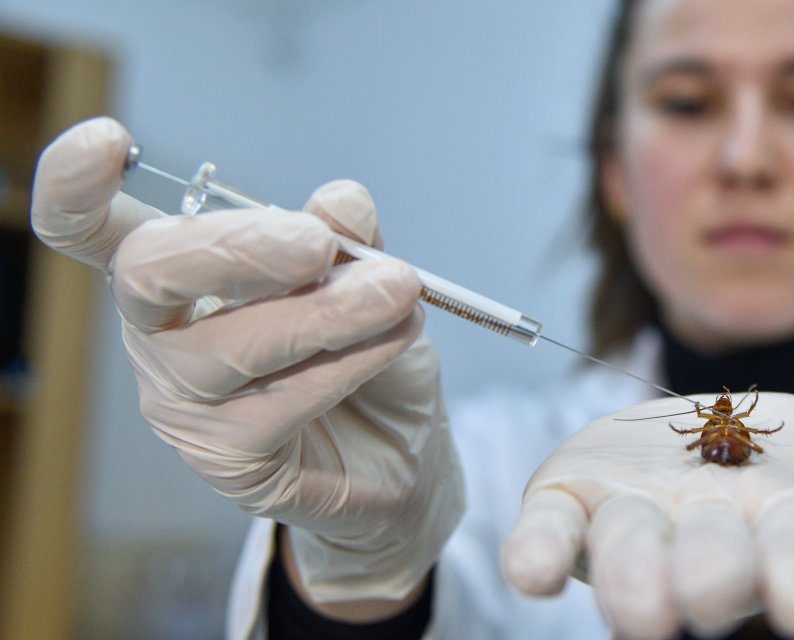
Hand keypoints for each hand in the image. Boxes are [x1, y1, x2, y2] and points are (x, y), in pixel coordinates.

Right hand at [31, 117, 463, 604]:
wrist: (405, 454)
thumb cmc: (369, 355)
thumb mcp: (373, 282)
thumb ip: (354, 240)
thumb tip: (338, 202)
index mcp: (180, 273)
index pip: (95, 230)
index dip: (75, 186)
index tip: (107, 141)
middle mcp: (161, 334)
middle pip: (149, 274)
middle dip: (235, 246)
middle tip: (318, 244)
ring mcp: (186, 403)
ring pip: (230, 345)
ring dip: (322, 312)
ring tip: (396, 290)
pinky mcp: (227, 458)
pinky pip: (281, 401)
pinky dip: (347, 362)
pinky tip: (394, 341)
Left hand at [501, 392, 793, 638]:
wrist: (697, 446)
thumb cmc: (787, 467)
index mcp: (784, 536)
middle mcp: (706, 546)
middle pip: (711, 568)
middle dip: (712, 577)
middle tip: (707, 594)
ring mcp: (635, 528)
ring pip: (627, 559)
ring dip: (631, 576)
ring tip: (641, 602)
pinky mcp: (573, 503)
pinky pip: (550, 535)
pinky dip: (538, 552)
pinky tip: (532, 573)